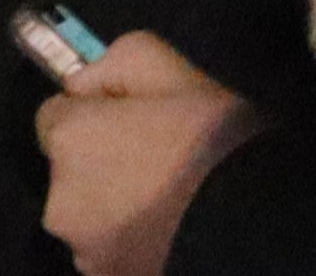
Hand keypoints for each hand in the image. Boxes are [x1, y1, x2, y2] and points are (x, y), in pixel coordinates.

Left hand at [34, 31, 263, 275]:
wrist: (260, 218)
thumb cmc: (213, 134)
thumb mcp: (161, 63)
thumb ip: (107, 66)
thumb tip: (81, 84)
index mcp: (67, 140)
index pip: (55, 116)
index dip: (93, 114)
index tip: (131, 123)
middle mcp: (59, 201)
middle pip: (69, 172)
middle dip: (100, 164)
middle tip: (157, 163)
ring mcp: (85, 251)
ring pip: (90, 216)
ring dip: (114, 208)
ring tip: (170, 201)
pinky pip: (112, 251)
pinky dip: (132, 243)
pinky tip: (171, 229)